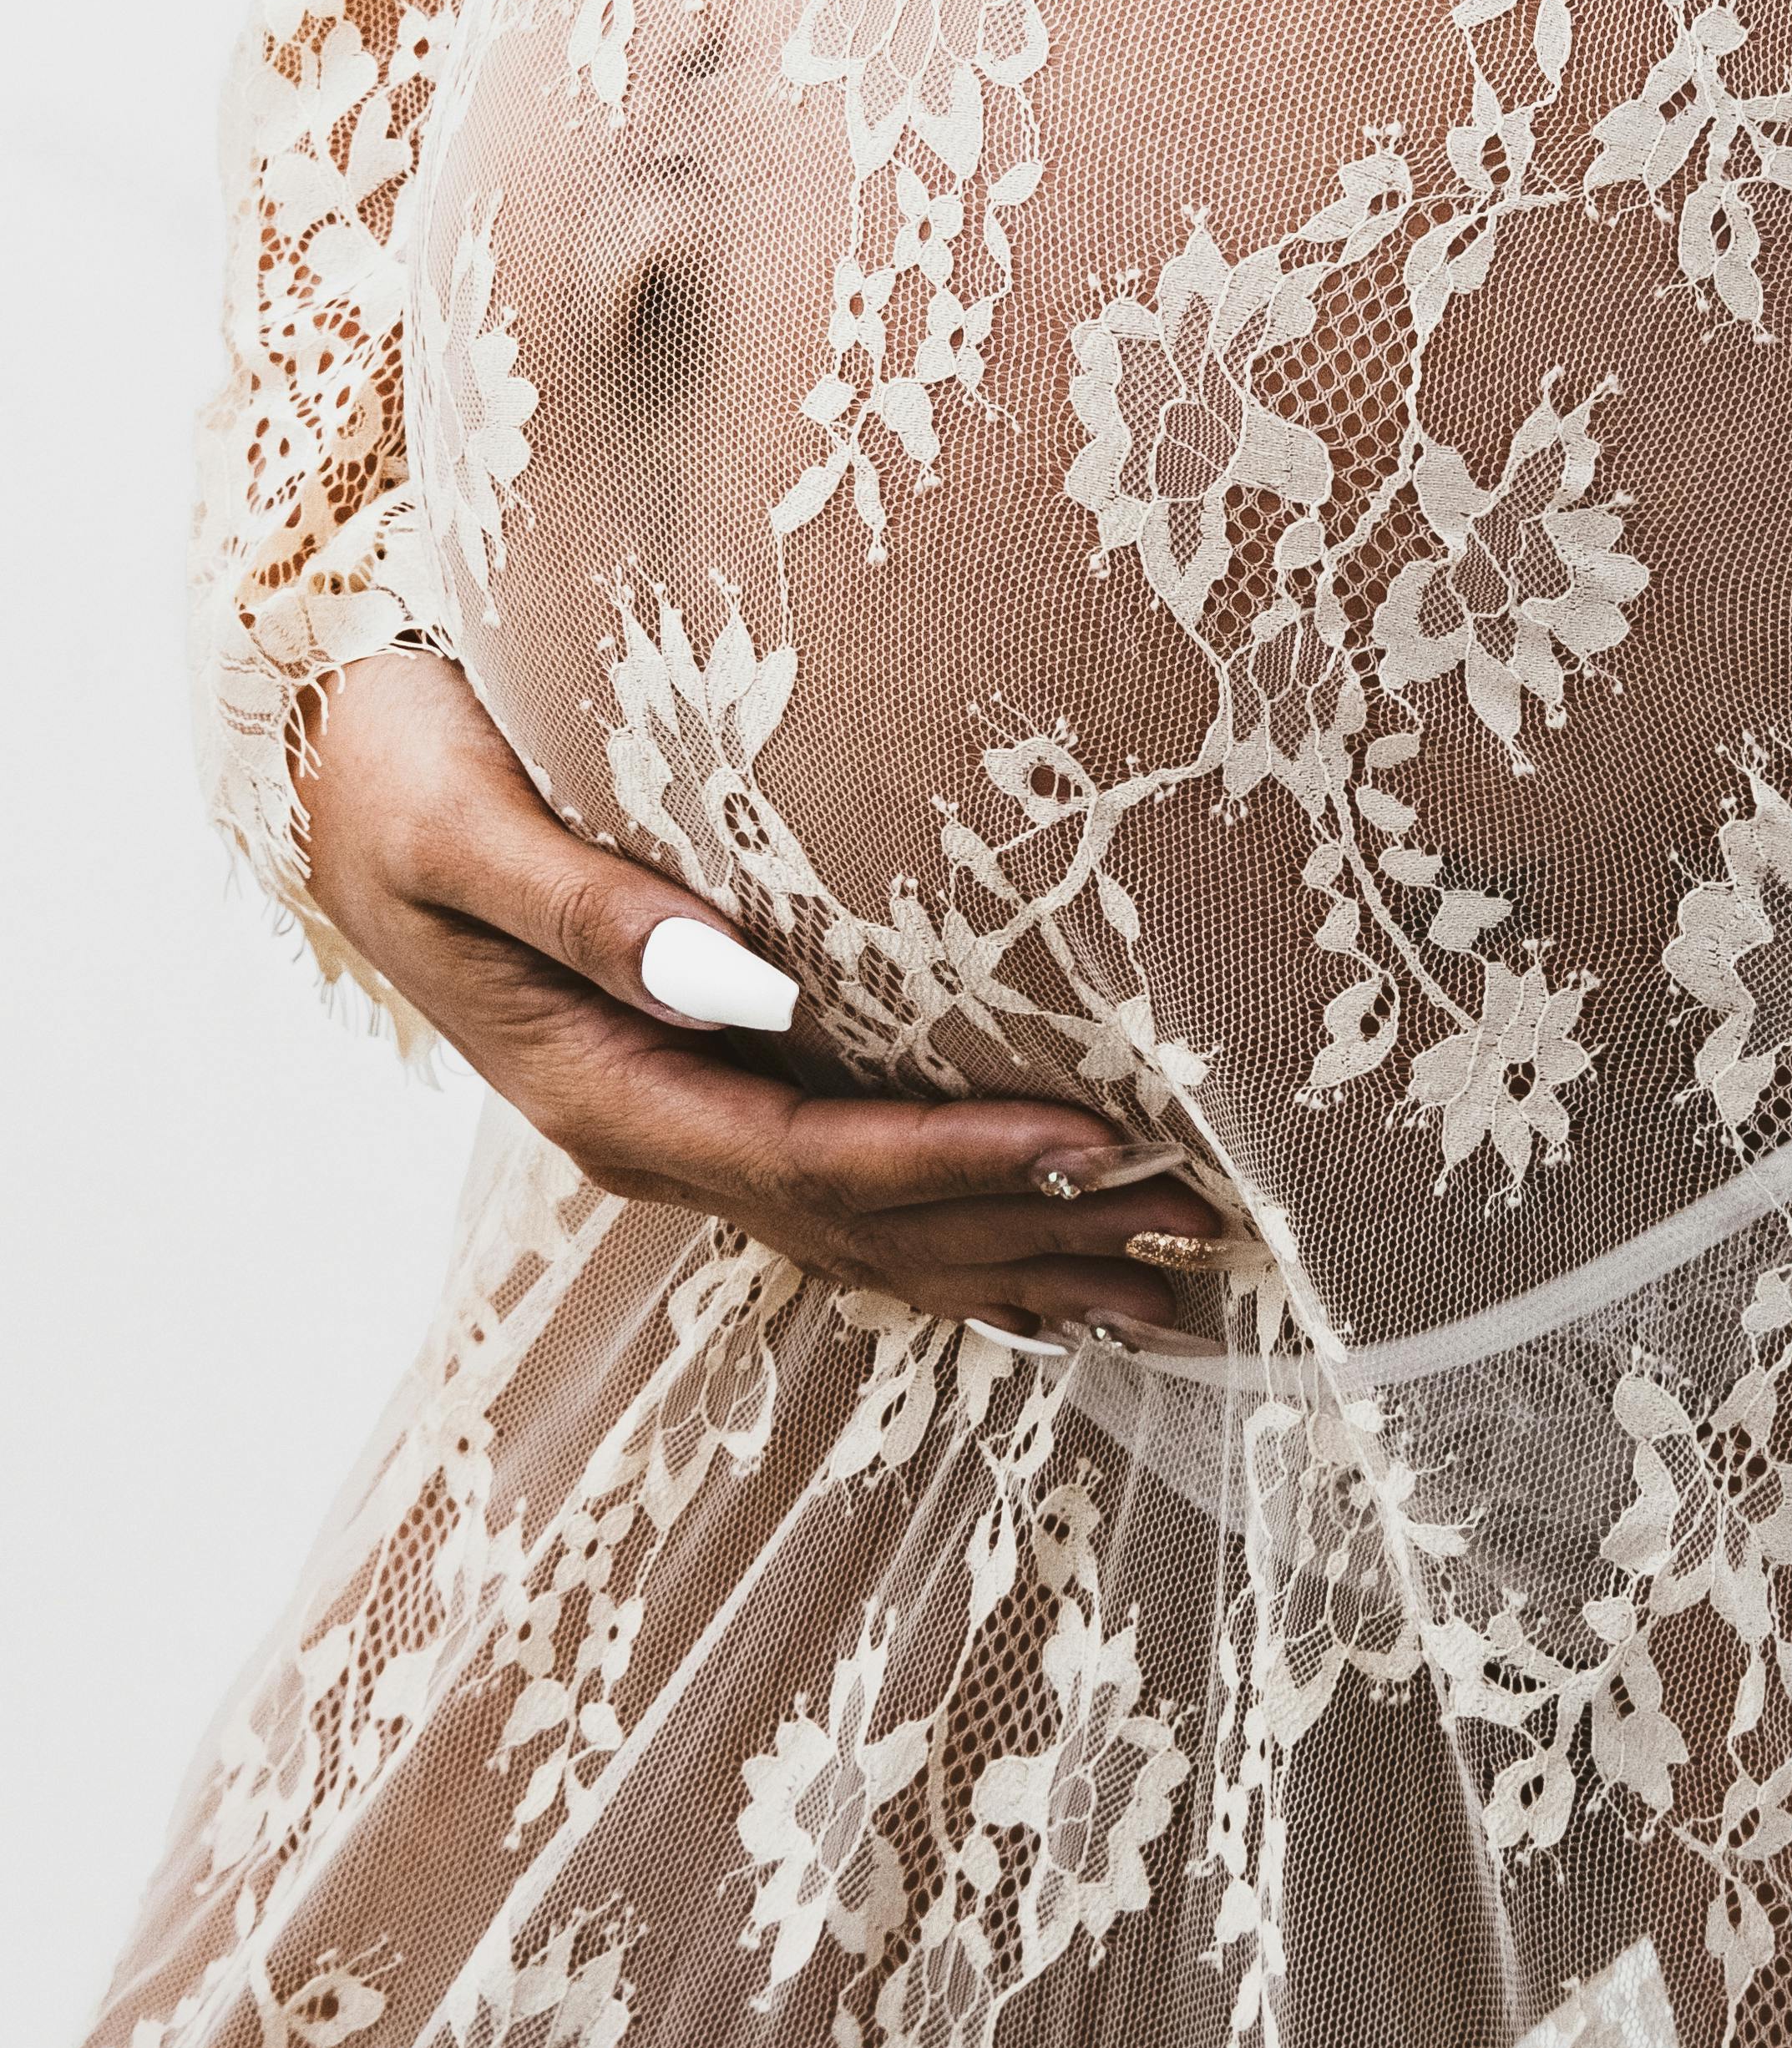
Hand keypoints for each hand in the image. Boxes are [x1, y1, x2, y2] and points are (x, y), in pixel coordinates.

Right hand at [297, 650, 1224, 1350]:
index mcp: (608, 1086)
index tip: (1090, 1144)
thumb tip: (744, 981)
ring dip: (1018, 1259)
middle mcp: (655, 1134)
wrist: (338, 783)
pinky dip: (952, 1238)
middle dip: (1031, 1233)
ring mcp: (679, 1129)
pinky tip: (1046, 1267)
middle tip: (1197, 1228)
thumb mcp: (470, 827)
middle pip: (866, 1223)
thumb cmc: (408, 772)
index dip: (954, 1159)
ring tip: (1170, 1275)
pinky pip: (842, 1199)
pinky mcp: (703, 1095)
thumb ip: (595, 911)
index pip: (812, 1153)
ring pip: (868, 1233)